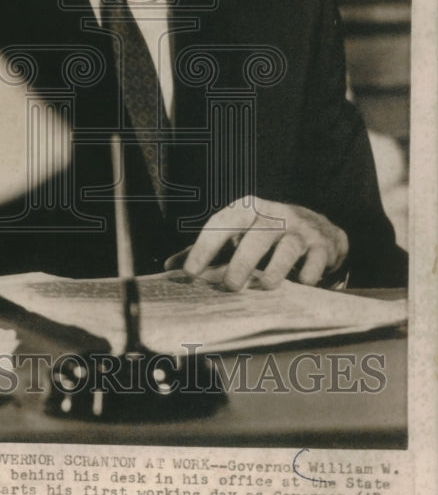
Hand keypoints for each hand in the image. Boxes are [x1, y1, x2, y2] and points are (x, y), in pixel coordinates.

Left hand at [165, 196, 348, 290]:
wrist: (317, 228)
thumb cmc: (265, 234)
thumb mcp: (236, 235)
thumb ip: (206, 251)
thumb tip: (170, 268)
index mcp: (247, 209)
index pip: (222, 223)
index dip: (204, 247)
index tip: (189, 273)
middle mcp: (274, 214)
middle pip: (257, 233)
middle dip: (243, 261)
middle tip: (230, 286)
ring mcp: (301, 227)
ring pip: (288, 245)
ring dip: (276, 269)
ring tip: (265, 286)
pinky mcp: (325, 243)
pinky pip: (316, 260)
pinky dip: (309, 274)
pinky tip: (302, 284)